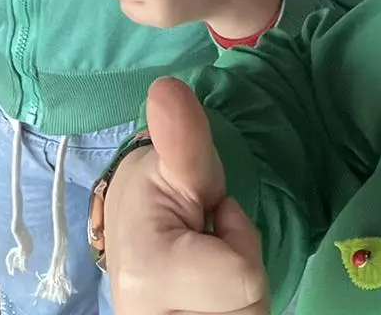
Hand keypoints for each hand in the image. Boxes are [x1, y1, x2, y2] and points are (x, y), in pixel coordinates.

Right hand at [106, 78, 267, 314]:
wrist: (130, 244)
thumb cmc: (155, 199)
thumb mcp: (175, 164)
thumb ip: (183, 137)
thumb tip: (167, 87)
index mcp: (147, 276)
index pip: (244, 278)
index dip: (238, 238)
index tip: (209, 217)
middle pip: (250, 307)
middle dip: (240, 274)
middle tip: (208, 248)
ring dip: (239, 293)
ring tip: (209, 272)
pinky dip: (232, 307)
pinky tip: (209, 295)